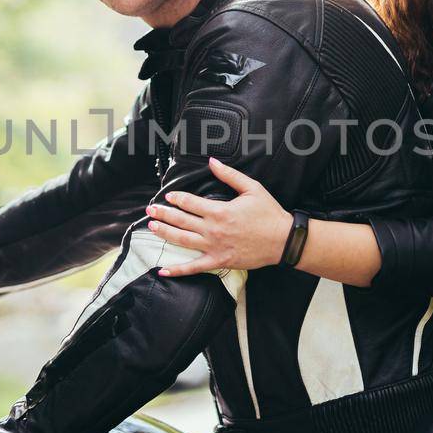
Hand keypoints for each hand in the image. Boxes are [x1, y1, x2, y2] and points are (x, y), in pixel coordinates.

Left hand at [144, 157, 292, 276]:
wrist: (283, 240)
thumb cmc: (269, 214)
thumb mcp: (252, 188)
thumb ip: (229, 175)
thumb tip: (212, 162)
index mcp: (219, 211)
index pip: (190, 203)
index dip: (176, 198)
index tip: (168, 196)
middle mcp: (213, 230)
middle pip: (181, 221)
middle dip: (163, 214)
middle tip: (150, 210)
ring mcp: (214, 247)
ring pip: (182, 240)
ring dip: (165, 233)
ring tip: (152, 227)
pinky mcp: (219, 262)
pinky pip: (194, 267)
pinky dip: (178, 270)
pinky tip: (163, 270)